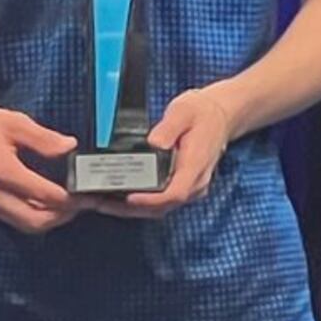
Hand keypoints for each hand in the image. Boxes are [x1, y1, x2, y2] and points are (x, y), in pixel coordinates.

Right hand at [0, 103, 79, 235]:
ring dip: (50, 219)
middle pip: (37, 221)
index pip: (45, 196)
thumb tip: (70, 147)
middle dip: (63, 215)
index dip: (70, 199)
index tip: (88, 194)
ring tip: (67, 205)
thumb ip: (44, 138)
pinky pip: (16, 220)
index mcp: (2, 172)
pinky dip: (35, 216)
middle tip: (81, 203)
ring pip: (27, 225)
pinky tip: (47, 204)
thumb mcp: (14, 122)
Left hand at [92, 84, 237, 216]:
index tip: (128, 197)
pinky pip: (160, 201)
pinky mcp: (182, 186)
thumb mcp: (183, 112)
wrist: (220, 115)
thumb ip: (168, 128)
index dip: (150, 200)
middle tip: (99, 201)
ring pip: (159, 208)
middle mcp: (194, 182)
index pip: (174, 193)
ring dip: (130, 209)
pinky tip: (117, 196)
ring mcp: (189, 187)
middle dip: (129, 208)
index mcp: (195, 165)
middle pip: (162, 206)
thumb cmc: (202, 113)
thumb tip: (153, 143)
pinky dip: (138, 202)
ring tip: (100, 201)